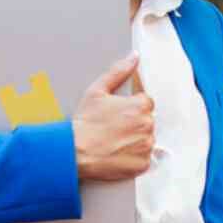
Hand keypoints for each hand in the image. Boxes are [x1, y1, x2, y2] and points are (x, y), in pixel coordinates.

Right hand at [74, 54, 154, 181]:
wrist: (75, 152)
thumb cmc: (85, 122)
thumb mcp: (97, 91)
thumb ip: (118, 72)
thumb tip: (133, 57)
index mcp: (141, 105)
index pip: (145, 103)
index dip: (130, 108)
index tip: (118, 114)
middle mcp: (148, 125)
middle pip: (147, 121)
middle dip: (133, 123)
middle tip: (113, 128)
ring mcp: (146, 146)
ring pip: (146, 140)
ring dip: (134, 140)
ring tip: (113, 141)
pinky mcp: (143, 164)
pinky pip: (143, 159)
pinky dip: (133, 157)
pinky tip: (117, 153)